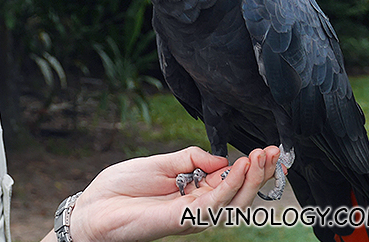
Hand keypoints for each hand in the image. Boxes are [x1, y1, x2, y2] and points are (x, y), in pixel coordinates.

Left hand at [64, 146, 280, 241]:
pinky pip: (212, 205)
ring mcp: (192, 214)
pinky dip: (229, 188)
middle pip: (240, 192)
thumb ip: (190, 159)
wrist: (94, 207)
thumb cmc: (122, 187)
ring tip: (261, 157)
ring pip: (233, 201)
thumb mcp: (159, 163)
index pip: (232, 179)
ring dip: (250, 179)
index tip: (268, 148)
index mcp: (194, 189)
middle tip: (274, 151)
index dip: (252, 164)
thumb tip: (222, 157)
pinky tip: (239, 170)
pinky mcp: (182, 220)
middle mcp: (198, 204)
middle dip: (260, 172)